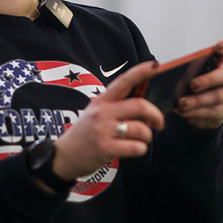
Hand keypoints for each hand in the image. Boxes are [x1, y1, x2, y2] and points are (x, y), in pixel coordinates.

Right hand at [51, 60, 163, 180]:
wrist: (64, 156)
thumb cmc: (86, 134)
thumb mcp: (96, 113)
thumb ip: (117, 107)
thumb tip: (147, 106)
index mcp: (102, 101)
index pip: (124, 81)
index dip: (141, 72)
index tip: (156, 65)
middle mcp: (102, 112)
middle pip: (140, 106)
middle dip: (156, 116)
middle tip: (159, 124)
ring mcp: (103, 130)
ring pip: (142, 129)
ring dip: (147, 137)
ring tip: (140, 140)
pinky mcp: (105, 148)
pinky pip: (137, 147)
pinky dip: (141, 149)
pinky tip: (132, 149)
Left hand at [174, 38, 222, 129]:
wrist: (192, 111)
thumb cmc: (185, 87)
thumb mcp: (180, 77)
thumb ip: (175, 71)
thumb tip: (158, 69)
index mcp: (215, 63)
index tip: (217, 48)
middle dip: (209, 79)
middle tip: (192, 85)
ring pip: (217, 96)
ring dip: (198, 100)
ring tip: (182, 103)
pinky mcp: (222, 112)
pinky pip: (210, 112)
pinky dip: (195, 112)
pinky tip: (183, 111)